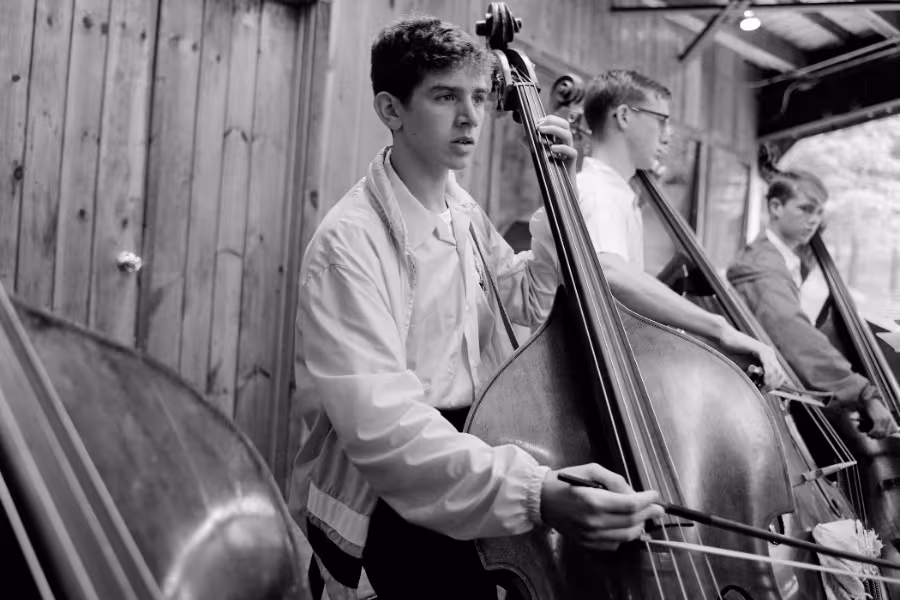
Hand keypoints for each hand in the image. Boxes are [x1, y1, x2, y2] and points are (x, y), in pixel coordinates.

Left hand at [536, 115, 577, 183]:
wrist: (559, 185)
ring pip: (568, 135)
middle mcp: (566, 143)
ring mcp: (569, 151)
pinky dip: (561, 148)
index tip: (538, 122)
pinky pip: (571, 151)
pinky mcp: (572, 161)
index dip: (550, 119)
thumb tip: (523, 137)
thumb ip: (532, 146)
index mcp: (559, 139)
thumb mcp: (539, 154)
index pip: (559, 123)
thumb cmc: (550, 168)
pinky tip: (551, 148)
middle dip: (552, 121)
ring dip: (554, 130)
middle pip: (565, 125)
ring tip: (541, 131)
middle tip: (538, 125)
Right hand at [540, 463, 662, 550]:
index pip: (630, 505)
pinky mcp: (588, 543)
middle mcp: (593, 522)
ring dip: (640, 526)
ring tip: (643, 516)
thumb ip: (614, 480)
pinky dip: (624, 536)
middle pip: (632, 521)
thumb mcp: (591, 470)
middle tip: (658, 507)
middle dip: (649, 513)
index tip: (655, 495)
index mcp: (594, 501)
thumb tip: (634, 493)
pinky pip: (614, 544)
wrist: (542, 500)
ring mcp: (590, 535)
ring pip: (626, 536)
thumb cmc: (566, 481)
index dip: (647, 500)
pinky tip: (624, 525)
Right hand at [717, 326, 787, 389]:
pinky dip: (768, 375)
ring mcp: (767, 351)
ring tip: (762, 386)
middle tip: (763, 389)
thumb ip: (754, 374)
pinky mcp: (761, 350)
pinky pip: (769, 366)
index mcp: (768, 358)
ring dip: (771, 382)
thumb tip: (760, 388)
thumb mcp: (746, 366)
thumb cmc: (733, 352)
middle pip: (780, 375)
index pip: (779, 375)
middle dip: (773, 385)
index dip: (774, 385)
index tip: (765, 390)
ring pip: (777, 372)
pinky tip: (763, 379)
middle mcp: (770, 354)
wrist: (726, 337)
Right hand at [858, 393, 899, 438]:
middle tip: (873, 436)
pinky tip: (868, 433)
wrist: (866, 400)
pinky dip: (871, 433)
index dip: (887, 434)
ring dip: (875, 435)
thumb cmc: (870, 406)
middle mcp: (888, 419)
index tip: (880, 435)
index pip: (894, 430)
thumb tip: (880, 431)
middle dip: (880, 437)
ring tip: (869, 435)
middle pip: (887, 433)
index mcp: (890, 417)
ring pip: (882, 433)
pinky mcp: (877, 420)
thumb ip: (880, 421)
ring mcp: (883, 419)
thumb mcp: (878, 414)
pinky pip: (876, 430)